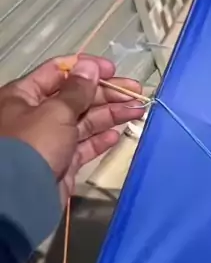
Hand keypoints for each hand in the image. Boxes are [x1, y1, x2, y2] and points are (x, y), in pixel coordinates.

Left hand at [0, 54, 143, 203]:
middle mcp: (36, 114)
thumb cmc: (34, 144)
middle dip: (106, 93)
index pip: (58, 71)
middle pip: (76, 97)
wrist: (21, 196)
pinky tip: (118, 134)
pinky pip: (84, 145)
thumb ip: (77, 90)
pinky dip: (101, 139)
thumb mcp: (55, 111)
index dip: (86, 68)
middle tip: (136, 92)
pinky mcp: (62, 161)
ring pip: (84, 121)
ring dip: (111, 114)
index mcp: (25, 95)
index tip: (113, 70)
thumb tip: (90, 66)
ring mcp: (50, 139)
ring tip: (138, 110)